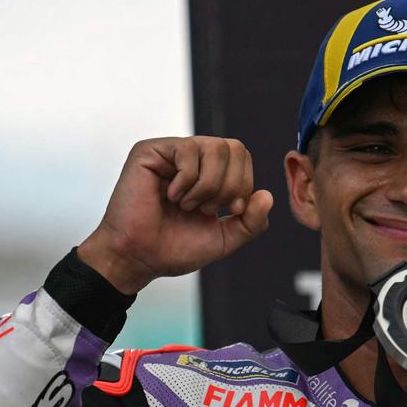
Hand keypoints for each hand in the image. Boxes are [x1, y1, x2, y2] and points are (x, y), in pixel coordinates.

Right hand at [78, 137, 273, 293]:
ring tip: (187, 204)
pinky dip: (187, 181)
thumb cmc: (175, 248)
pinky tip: (170, 197)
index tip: (230, 212)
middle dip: (230, 185)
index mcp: (210, 173)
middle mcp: (192, 158)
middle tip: (206, 209)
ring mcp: (171, 152)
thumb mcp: (225, 238)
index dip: (244, 185)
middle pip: (235, 147)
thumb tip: (267, 195)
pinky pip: (188, 150)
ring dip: (208, 186)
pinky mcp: (150, 151)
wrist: (140, 258)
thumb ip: (252, 222)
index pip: (242, 156)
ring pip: (215, 148)